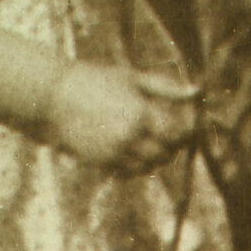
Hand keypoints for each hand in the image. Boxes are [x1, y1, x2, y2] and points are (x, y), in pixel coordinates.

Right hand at [44, 62, 199, 175]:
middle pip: (165, 154)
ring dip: (155, 157)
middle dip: (172, 146)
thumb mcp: (132, 78)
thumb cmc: (95, 81)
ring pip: (148, 167)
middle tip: (170, 134)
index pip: (177, 134)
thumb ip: (166, 87)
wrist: (54, 98)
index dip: (188, 132)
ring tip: (149, 140)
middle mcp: (130, 138)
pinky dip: (136, 165)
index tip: (189, 126)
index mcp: (141, 114)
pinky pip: (129, 172)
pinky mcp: (101, 163)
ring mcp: (114, 153)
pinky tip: (132, 149)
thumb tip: (196, 91)